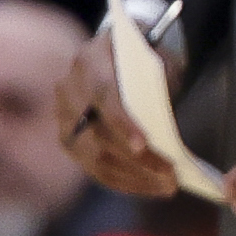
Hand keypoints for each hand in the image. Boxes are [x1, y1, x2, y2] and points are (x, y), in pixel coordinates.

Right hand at [55, 33, 178, 198]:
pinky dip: (123, 180)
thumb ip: (161, 77)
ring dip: (133, 176)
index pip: (103, 93)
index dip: (121, 122)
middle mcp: (70, 87)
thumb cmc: (145, 54)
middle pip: (98, 133)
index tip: (143, 145)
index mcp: (92, 58)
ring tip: (167, 185)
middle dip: (137, 160)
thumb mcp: (158, 54)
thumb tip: (163, 121)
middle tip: (171, 176)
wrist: (121, 50)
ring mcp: (64, 116)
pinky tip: (149, 185)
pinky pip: (93, 167)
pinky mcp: (68, 139)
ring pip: (94, 157)